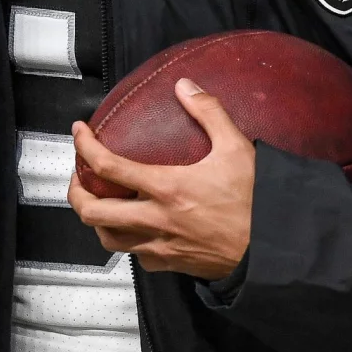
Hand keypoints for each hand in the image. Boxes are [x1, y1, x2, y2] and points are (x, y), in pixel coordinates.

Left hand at [67, 78, 254, 279]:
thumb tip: (185, 86)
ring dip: (96, 220)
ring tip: (98, 202)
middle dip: (75, 192)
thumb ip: (209, 113)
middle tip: (79, 175)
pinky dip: (127, 240)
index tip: (79, 133)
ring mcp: (161, 246)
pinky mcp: (172, 265)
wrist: (276, 250)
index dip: (84, 147)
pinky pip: (136, 255)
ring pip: (109, 239)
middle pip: (93, 212)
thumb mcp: (236, 148)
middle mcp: (156, 220)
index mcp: (167, 188)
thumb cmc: (257, 201)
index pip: (108, 166)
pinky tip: (135, 227)